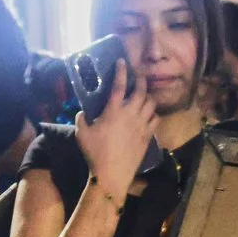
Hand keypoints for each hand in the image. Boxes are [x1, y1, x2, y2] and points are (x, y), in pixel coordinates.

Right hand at [73, 54, 158, 206]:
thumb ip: (81, 119)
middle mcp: (130, 114)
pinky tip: (149, 115)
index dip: (121, 71)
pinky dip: (153, 114)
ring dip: (148, 97)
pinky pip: (156, 119)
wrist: (112, 174)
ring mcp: (141, 125)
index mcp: (113, 111)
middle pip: (141, 91)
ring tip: (144, 96)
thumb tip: (82, 113)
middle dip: (141, 80)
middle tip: (138, 77)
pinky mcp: (148, 136)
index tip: (123, 62)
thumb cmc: (95, 153)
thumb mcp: (82, 134)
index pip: (119, 85)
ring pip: (151, 104)